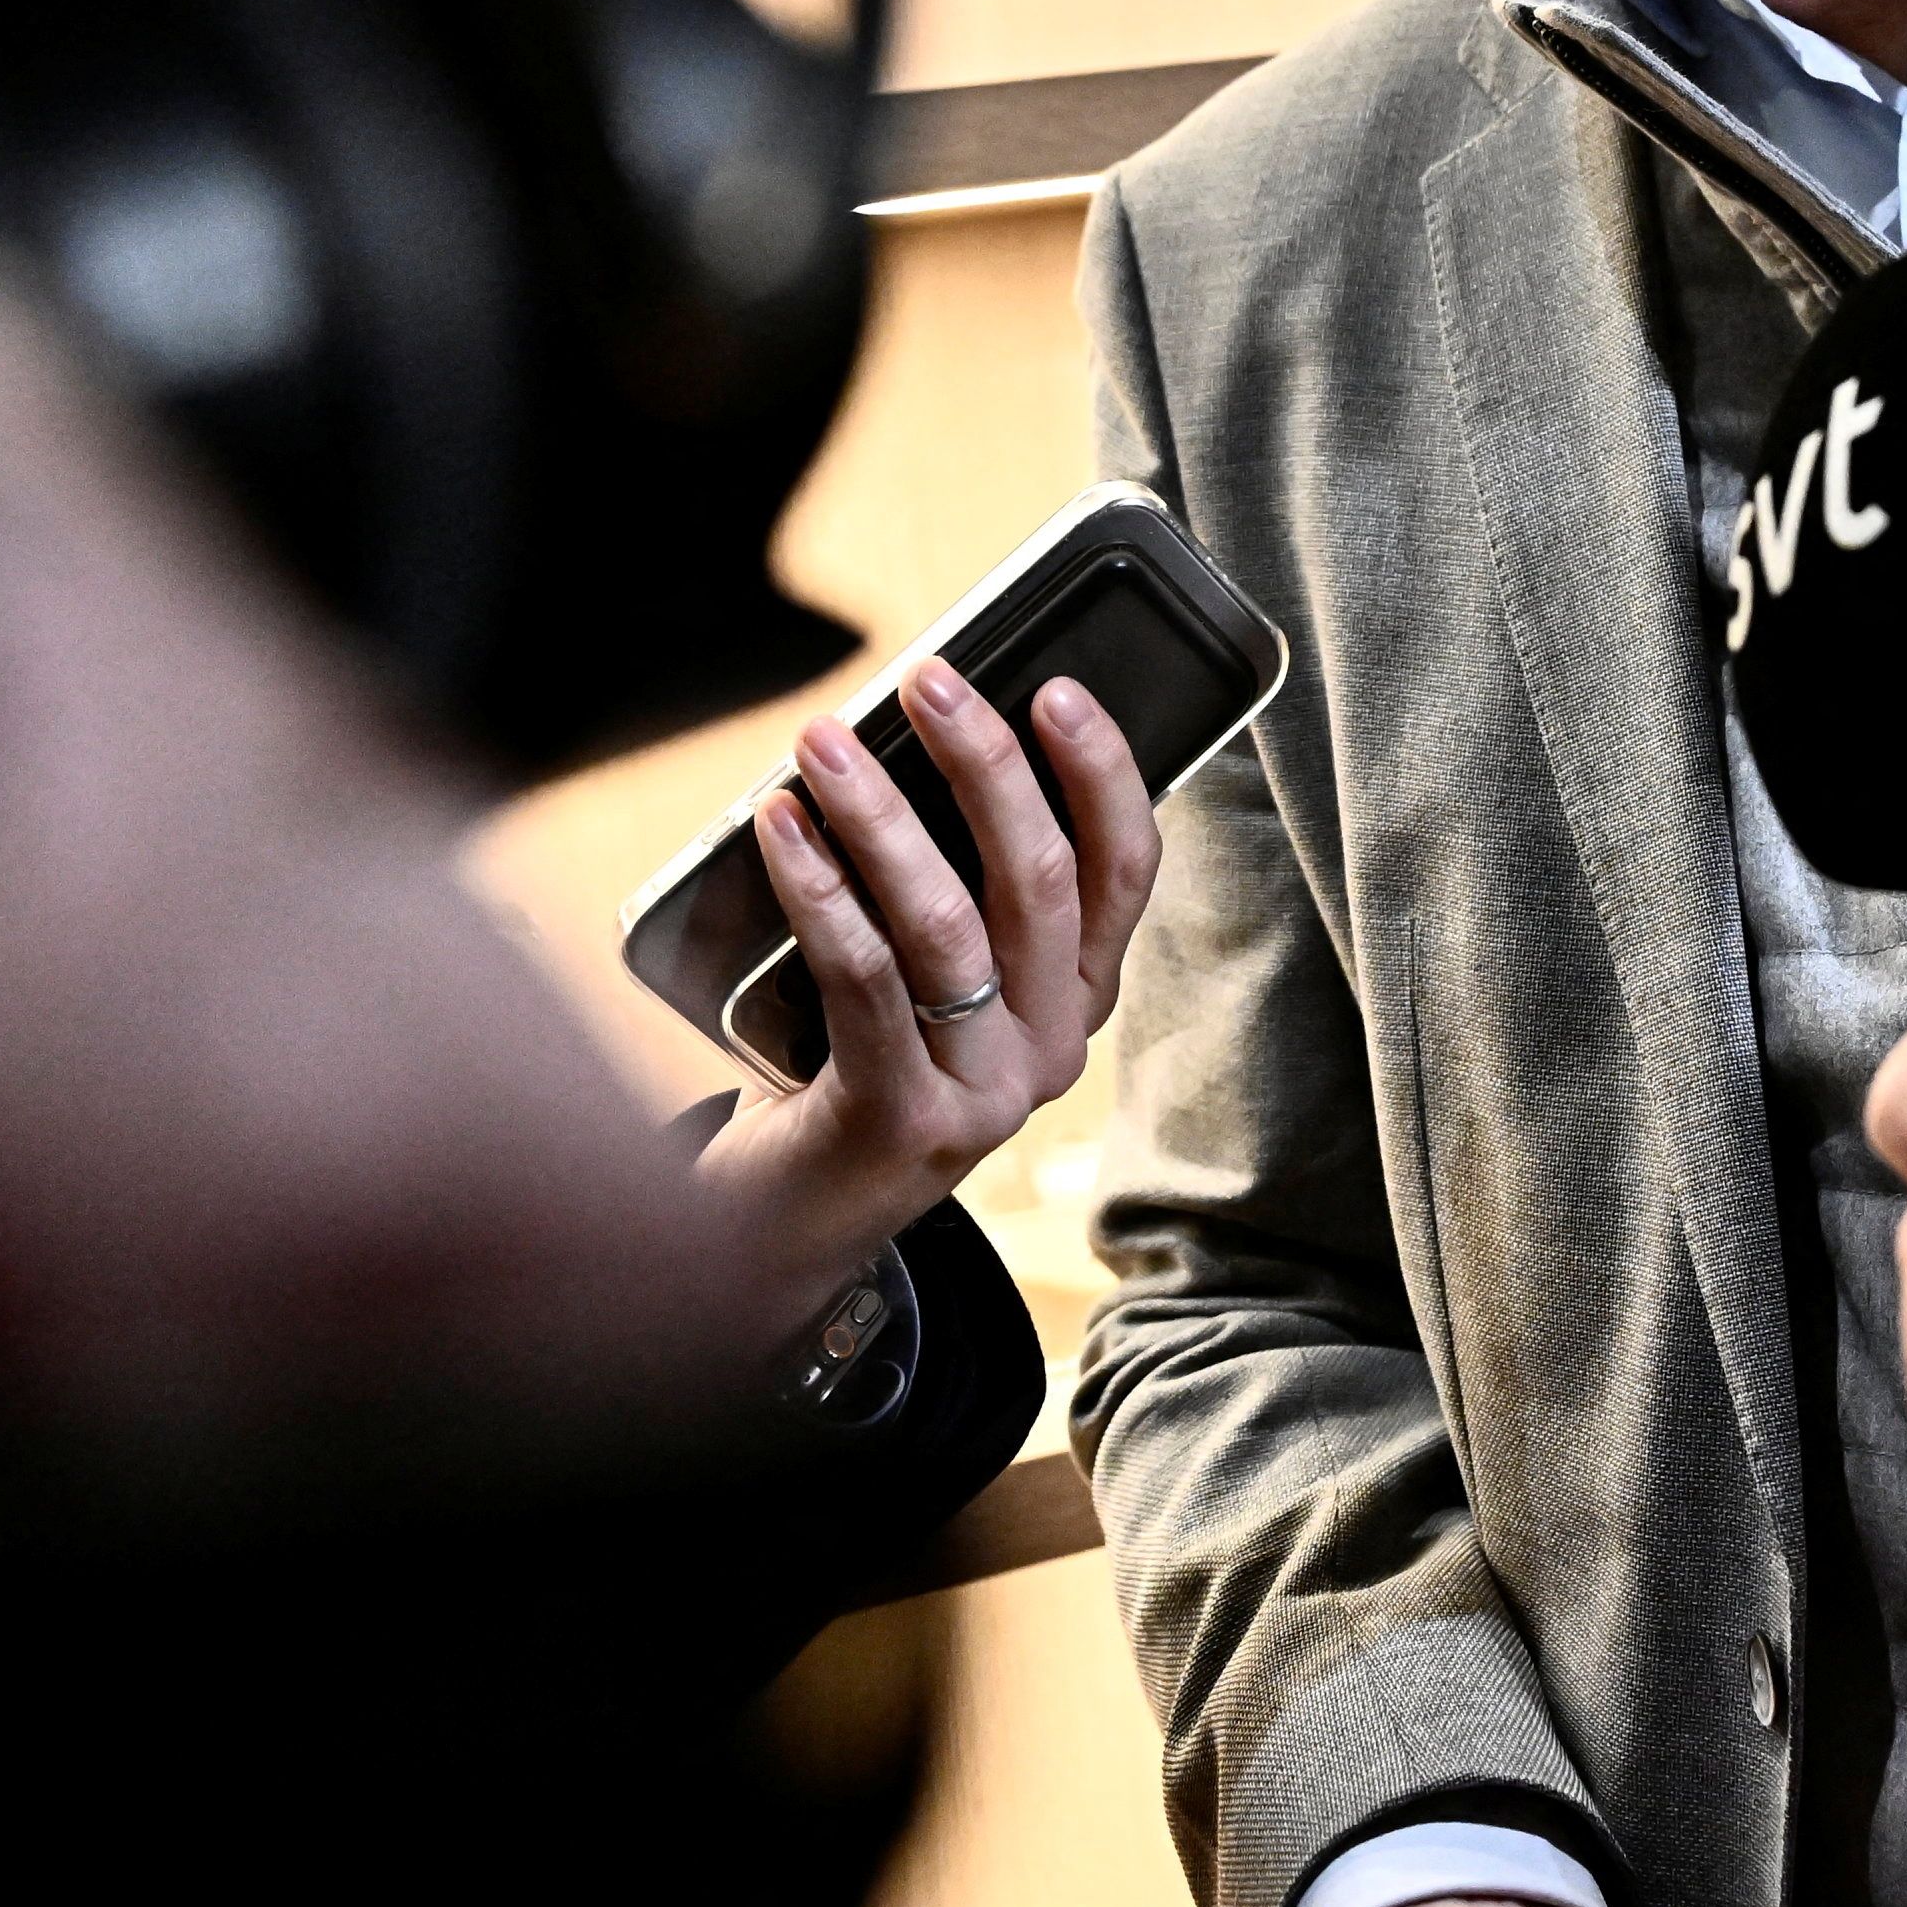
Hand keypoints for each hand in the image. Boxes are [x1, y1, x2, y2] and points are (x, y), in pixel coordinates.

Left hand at [690, 656, 1159, 1343]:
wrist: (785, 1225)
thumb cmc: (850, 1060)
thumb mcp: (930, 976)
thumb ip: (952, 885)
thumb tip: (916, 738)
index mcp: (1075, 1002)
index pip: (1125, 872)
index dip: (1103, 774)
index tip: (1056, 688)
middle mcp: (1048, 1050)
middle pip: (1039, 881)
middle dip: (985, 763)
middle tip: (925, 681)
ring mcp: (983, 1095)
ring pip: (949, 924)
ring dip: (880, 815)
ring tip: (821, 744)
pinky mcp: (902, 1121)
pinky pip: (865, 979)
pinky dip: (820, 889)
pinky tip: (781, 829)